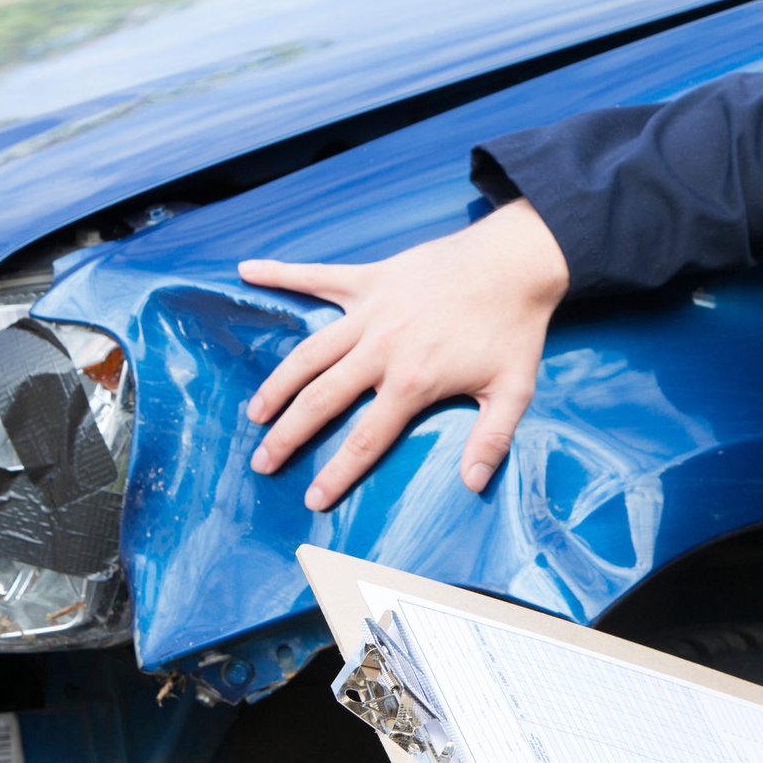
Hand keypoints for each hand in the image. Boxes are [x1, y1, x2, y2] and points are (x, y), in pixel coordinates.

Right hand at [238, 199, 568, 510]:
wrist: (516, 263)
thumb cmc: (515, 328)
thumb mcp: (513, 391)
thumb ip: (491, 440)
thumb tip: (472, 483)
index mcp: (413, 382)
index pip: (365, 439)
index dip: (337, 472)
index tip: (313, 499)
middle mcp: (382, 349)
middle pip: (321, 399)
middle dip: (288, 435)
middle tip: (262, 461)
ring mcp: (371, 311)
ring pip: (309, 352)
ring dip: (278, 382)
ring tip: (256, 412)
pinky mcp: (371, 279)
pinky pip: (317, 276)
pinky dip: (280, 273)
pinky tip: (246, 271)